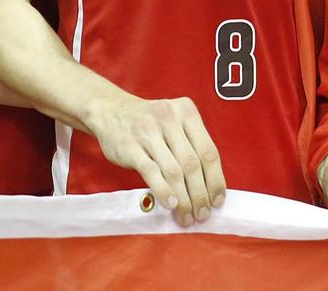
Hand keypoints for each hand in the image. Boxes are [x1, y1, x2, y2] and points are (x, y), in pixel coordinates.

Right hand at [85, 92, 224, 225]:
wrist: (110, 111)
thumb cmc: (149, 123)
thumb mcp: (175, 123)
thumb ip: (192, 146)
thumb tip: (210, 188)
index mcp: (186, 111)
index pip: (209, 151)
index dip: (216, 180)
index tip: (218, 201)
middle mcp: (169, 118)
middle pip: (192, 164)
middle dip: (200, 194)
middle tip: (202, 214)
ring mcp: (148, 131)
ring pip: (174, 171)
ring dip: (183, 199)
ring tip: (186, 215)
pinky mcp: (130, 146)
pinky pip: (151, 172)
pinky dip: (163, 191)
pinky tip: (171, 204)